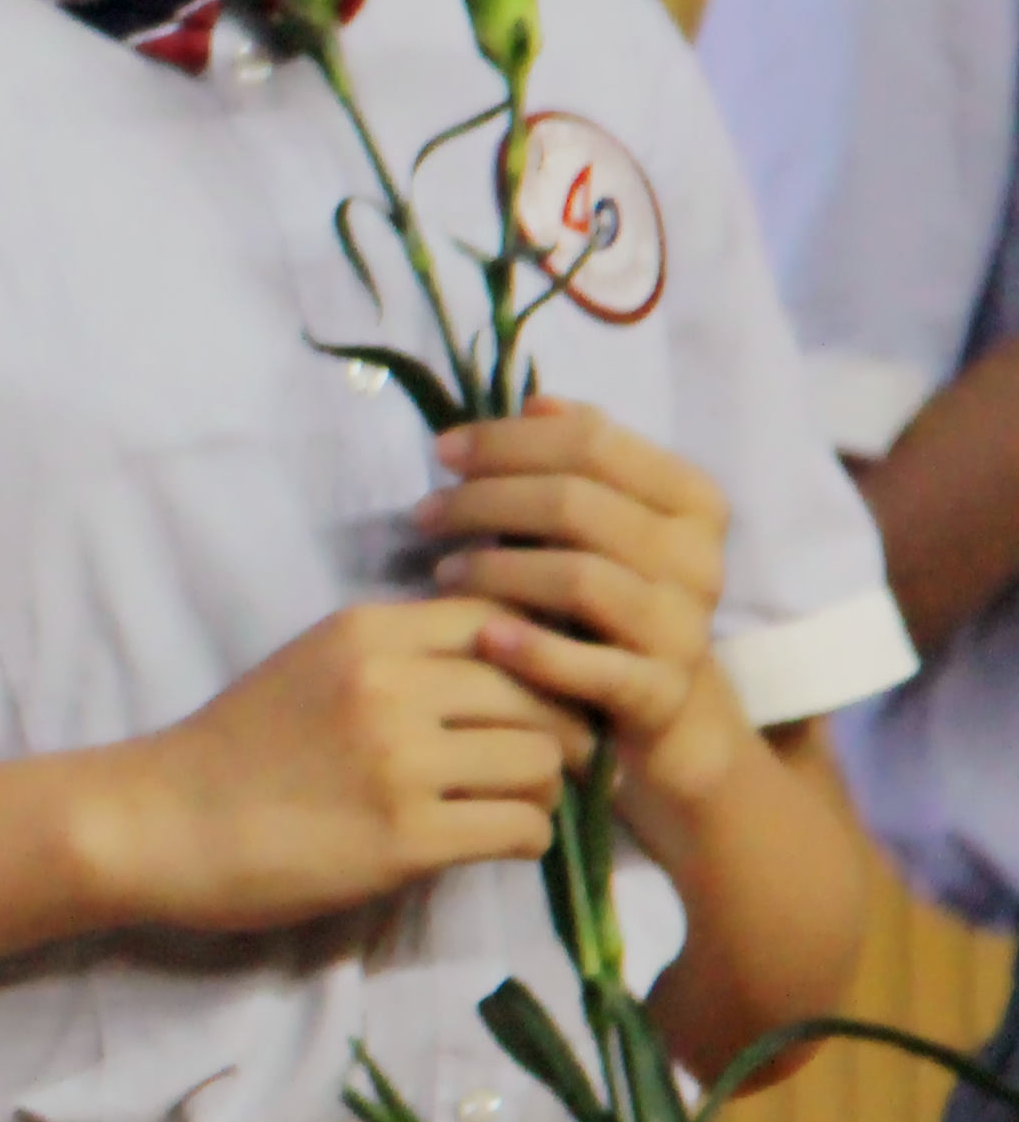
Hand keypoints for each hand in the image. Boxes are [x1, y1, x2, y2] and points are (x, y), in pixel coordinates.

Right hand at [76, 601, 587, 935]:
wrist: (162, 822)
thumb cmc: (239, 747)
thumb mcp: (315, 664)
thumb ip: (402, 653)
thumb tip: (518, 663)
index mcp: (367, 631)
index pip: (509, 618)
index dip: (545, 656)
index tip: (544, 693)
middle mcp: (390, 684)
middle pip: (544, 690)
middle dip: (563, 729)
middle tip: (550, 760)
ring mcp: (400, 761)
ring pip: (545, 761)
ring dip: (543, 789)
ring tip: (509, 803)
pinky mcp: (406, 837)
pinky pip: (522, 827)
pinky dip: (523, 837)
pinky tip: (488, 840)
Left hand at [419, 400, 762, 815]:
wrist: (668, 718)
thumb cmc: (613, 606)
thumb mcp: (603, 527)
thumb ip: (577, 463)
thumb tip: (533, 403)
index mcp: (689, 501)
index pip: (592, 441)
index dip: (507, 439)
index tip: (441, 451)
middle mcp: (698, 558)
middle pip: (576, 502)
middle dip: (484, 500)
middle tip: (423, 514)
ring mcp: (683, 627)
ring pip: (577, 575)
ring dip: (494, 569)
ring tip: (440, 574)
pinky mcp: (660, 693)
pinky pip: (592, 666)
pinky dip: (533, 648)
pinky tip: (483, 636)